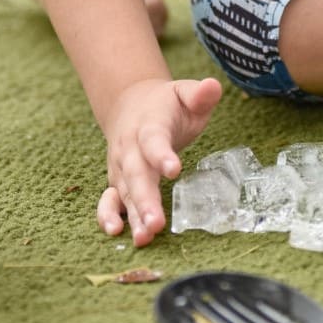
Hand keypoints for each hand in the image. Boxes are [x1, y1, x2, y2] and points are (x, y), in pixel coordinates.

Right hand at [97, 77, 222, 244]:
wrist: (131, 104)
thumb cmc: (167, 105)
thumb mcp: (185, 93)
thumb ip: (199, 95)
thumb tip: (213, 86)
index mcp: (149, 125)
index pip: (154, 140)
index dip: (161, 154)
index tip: (174, 169)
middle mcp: (130, 148)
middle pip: (136, 174)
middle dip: (145, 199)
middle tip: (156, 223)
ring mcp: (122, 167)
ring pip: (125, 193)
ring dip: (133, 216)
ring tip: (144, 237)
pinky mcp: (118, 181)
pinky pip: (110, 200)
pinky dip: (109, 216)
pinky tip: (117, 234)